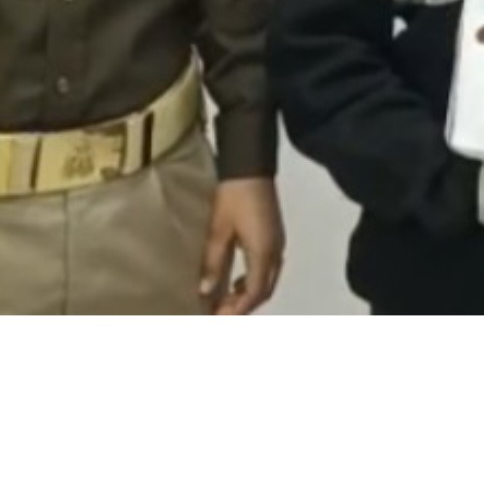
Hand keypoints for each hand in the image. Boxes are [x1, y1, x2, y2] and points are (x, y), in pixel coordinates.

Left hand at [202, 177, 285, 314]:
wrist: (250, 166)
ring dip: (249, 294)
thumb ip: (213, 262)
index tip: (216, 318)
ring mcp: (277, 243)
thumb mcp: (218, 230)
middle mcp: (275, 252)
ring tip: (226, 301)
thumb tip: (205, 292)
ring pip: (268, 280)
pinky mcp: (274, 236)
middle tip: (219, 314)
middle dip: (243, 306)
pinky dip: (253, 281)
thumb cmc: (233, 197)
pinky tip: (236, 280)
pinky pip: (268, 269)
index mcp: (263, 252)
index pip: (254, 292)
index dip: (236, 309)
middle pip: (265, 290)